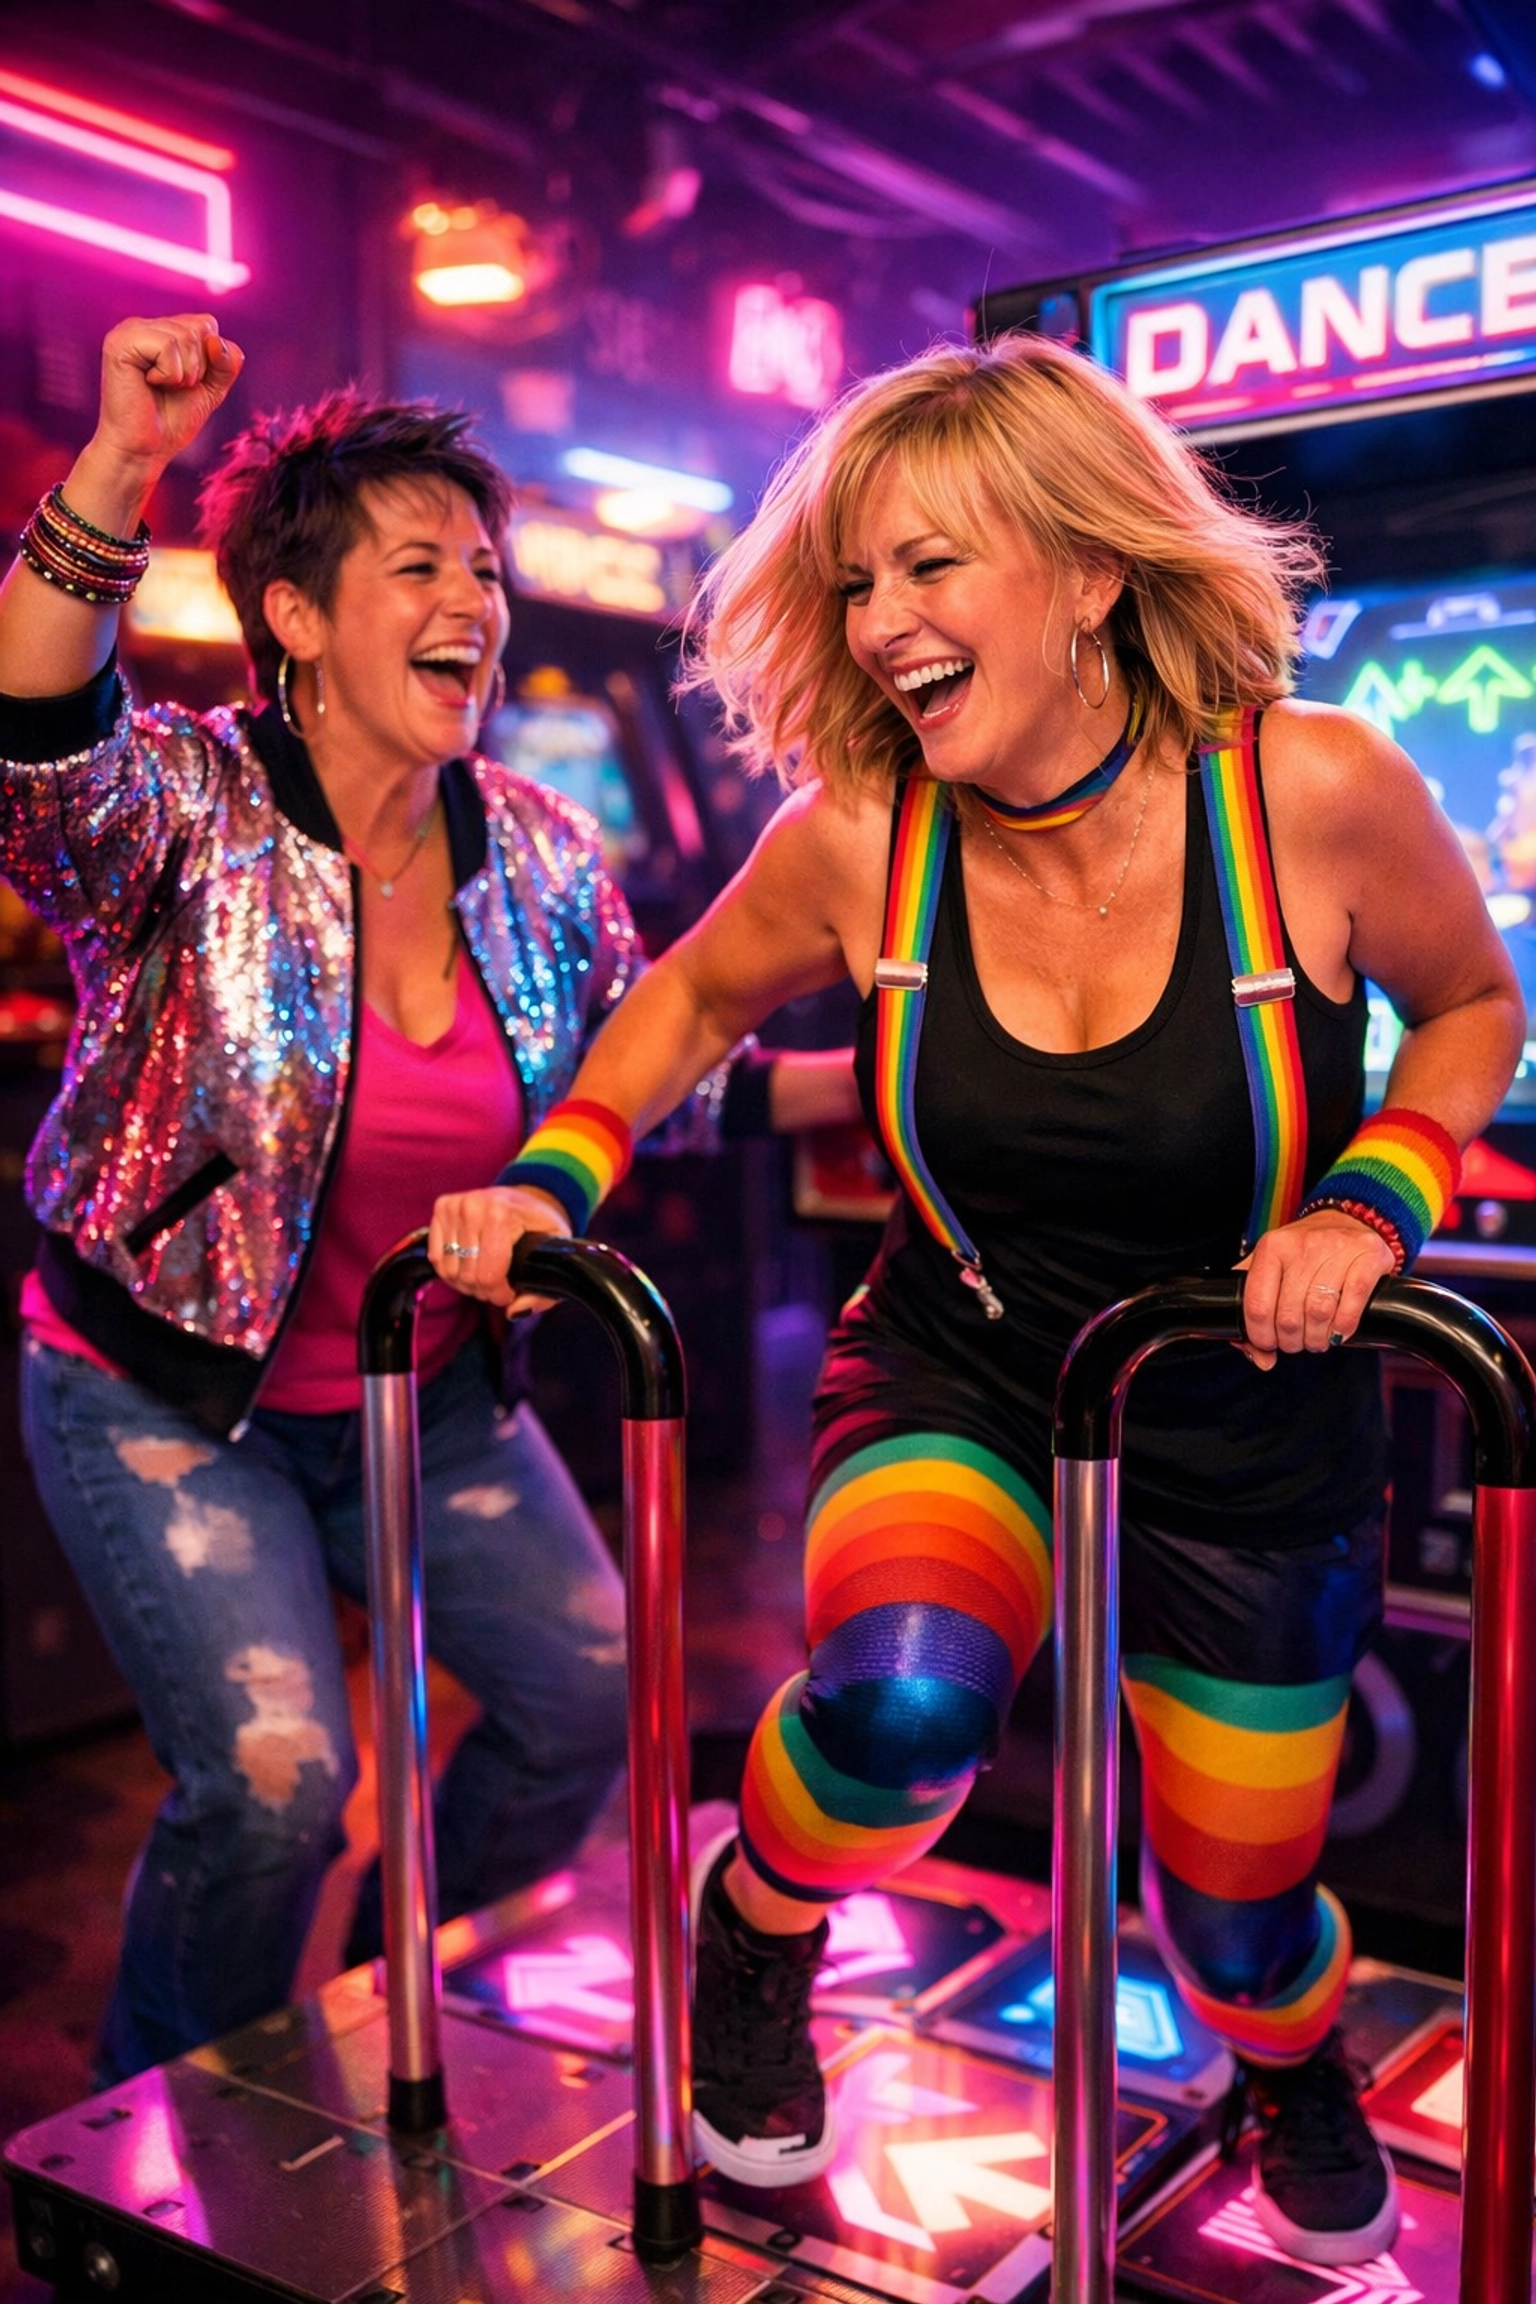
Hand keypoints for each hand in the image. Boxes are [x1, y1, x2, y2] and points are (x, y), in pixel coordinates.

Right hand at [86, 315, 243, 497]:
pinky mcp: (120, 343)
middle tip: (173, 387)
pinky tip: (149, 384)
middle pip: (199, 328)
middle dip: (199, 367)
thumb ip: (226, 363)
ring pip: (185, 336)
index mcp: (162, 330)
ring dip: (185, 373)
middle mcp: (144, 325)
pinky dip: (170, 374)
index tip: (187, 383)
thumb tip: (216, 340)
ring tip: (161, 387)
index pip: (207, 324)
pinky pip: (167, 346)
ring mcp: (129, 330)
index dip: (210, 360)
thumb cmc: (172, 421)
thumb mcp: (211, 389)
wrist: (144, 450)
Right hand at [427, 1184, 570, 1312]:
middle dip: (485, 1290)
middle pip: (468, 1276)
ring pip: (449, 1271)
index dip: (500, 1294)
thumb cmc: (540, 1226)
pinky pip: (436, 1258)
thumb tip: (515, 1311)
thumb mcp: (555, 1255)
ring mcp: (454, 1206)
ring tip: (485, 1273)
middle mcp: (473, 1206)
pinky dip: (452, 1269)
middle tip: (499, 1284)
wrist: (527, 1197)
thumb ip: (542, 1292)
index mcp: (501, 1214)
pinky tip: (469, 1264)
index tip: (510, 1293)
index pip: (488, 1275)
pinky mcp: (442, 1208)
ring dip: (467, 1282)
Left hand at [1237, 1210, 1395, 1369]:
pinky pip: (1352, 1303)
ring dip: (1316, 1338)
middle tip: (1296, 1343)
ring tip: (1316, 1340)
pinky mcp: (1368, 1255)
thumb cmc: (1304, 1253)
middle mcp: (1302, 1244)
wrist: (1347, 1220)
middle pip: (1289, 1315)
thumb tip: (1260, 1358)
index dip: (1261, 1336)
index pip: (1257, 1305)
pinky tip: (1338, 1332)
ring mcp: (1337, 1248)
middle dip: (1291, 1341)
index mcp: (1271, 1247)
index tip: (1268, 1344)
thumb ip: (1255, 1310)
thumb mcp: (1271, 1269)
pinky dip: (1343, 1327)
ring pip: (1319, 1312)